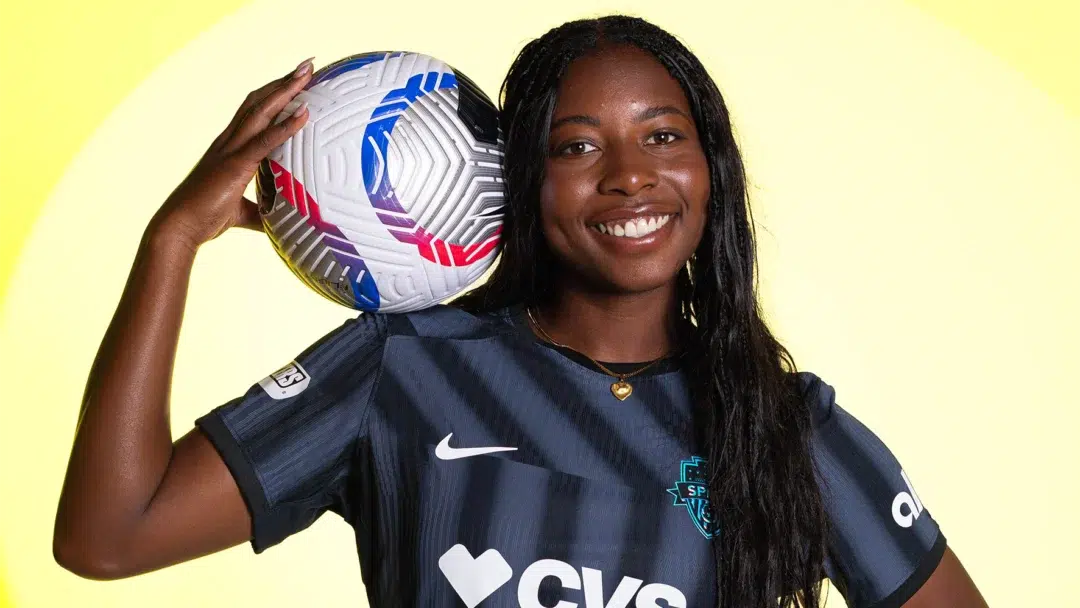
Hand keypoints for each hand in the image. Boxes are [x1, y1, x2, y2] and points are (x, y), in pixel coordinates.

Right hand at [148, 57, 314, 251]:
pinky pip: (265, 140)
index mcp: (228, 148)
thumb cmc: (204, 220)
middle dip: (283, 82)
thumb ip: (261, 213)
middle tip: (307, 64)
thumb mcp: (241, 214)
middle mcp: (228, 142)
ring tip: (307, 72)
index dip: (273, 94)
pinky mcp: (235, 165)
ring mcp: (230, 150)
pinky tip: (305, 113)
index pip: (253, 112)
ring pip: (261, 111)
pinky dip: (286, 126)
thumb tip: (281, 222)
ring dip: (285, 90)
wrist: (179, 228)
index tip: (294, 80)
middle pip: (259, 102)